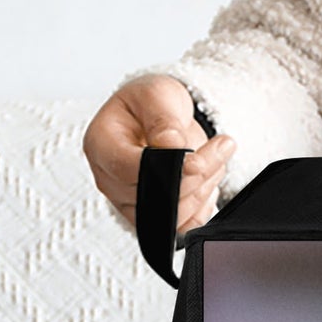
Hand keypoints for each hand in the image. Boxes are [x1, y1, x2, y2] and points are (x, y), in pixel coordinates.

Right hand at [83, 74, 235, 231]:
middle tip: (220, 148)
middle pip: (154, 196)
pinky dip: (204, 206)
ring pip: (174, 215)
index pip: (128, 169)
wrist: (161, 119)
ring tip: (215, 158)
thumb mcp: (157, 95)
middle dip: (195, 176)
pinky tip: (207, 180)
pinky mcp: (156, 219)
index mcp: (101, 145)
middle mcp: (110, 180)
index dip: (168, 169)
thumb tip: (172, 145)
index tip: (198, 161)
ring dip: (204, 189)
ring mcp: (131, 204)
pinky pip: (185, 226)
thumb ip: (163, 119)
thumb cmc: (151, 105)